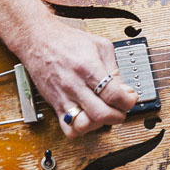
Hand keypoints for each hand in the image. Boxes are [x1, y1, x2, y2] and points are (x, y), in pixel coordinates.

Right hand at [13, 18, 139, 137]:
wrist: (38, 41)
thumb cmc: (67, 41)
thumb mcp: (100, 46)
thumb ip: (114, 69)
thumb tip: (124, 90)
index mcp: (87, 68)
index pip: (113, 94)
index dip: (128, 101)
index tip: (130, 98)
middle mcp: (74, 85)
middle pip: (101, 114)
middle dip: (118, 115)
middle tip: (121, 108)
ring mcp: (63, 97)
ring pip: (84, 126)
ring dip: (99, 124)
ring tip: (104, 113)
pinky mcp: (55, 105)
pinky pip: (68, 129)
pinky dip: (82, 129)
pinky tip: (88, 118)